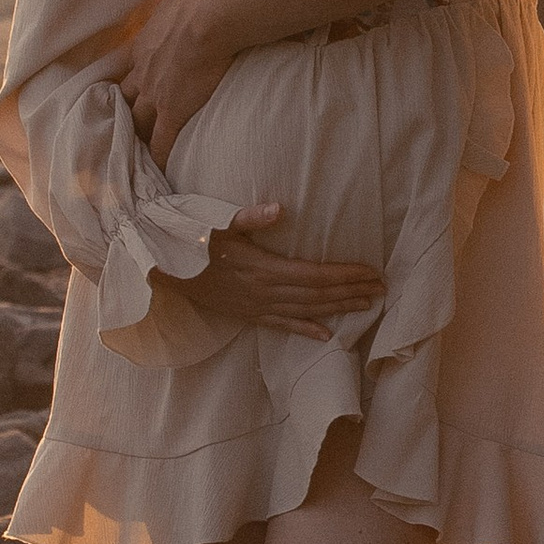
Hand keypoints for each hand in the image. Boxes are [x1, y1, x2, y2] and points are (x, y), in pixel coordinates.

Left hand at [121, 0, 229, 167]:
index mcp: (144, 43)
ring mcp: (156, 94)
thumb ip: (182, 2)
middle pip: (125, 98)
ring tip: (136, 150)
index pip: (130, 68)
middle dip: (122, 111)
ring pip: (137, 121)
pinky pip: (162, 141)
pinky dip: (158, 156)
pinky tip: (159, 168)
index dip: (129, 81)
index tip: (129, 90)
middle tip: (121, 125)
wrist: (211, 16)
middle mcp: (143, 71)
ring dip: (135, 134)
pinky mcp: (174, 111)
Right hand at [187, 205, 382, 332]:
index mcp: (262, 269)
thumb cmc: (191, 240)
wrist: (162, 268)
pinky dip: (306, 330)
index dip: (345, 275)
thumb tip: (278, 208)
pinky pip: (282, 325)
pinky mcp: (247, 315)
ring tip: (366, 305)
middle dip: (351, 292)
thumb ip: (249, 218)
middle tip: (381, 289)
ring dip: (338, 309)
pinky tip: (327, 336)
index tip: (372, 273)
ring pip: (305, 311)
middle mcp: (263, 292)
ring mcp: (256, 307)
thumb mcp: (217, 222)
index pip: (315, 274)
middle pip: (317, 295)